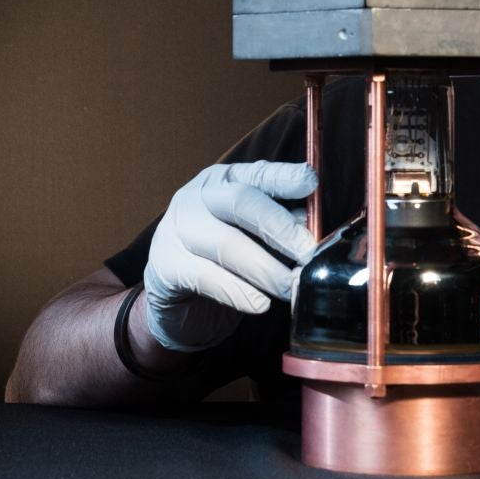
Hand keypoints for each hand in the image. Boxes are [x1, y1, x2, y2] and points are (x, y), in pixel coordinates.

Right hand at [143, 160, 317, 351]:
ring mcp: (176, 230)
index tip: (311, 183)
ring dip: (266, 269)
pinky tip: (259, 304)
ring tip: (290, 287)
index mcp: (223, 182)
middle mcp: (197, 198)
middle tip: (308, 253)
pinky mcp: (166, 266)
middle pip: (241, 202)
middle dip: (280, 228)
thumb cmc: (225, 263)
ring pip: (227, 244)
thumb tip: (313, 228)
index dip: (283, 177)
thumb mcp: (256, 238)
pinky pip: (207, 277)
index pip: (256, 174)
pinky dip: (238, 292)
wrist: (177, 303)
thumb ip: (282, 228)